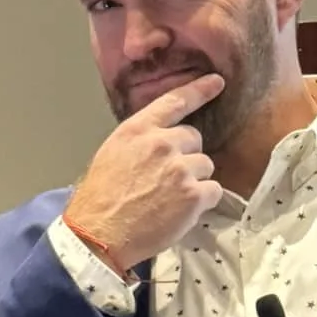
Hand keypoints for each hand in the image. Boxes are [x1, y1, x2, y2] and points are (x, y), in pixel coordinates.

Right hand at [64, 72, 225, 270]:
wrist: (100, 234)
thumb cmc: (100, 198)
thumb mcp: (113, 154)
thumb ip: (141, 141)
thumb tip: (162, 139)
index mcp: (138, 129)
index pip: (175, 101)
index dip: (199, 90)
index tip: (217, 82)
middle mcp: (161, 143)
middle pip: (194, 138)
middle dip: (187, 155)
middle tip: (168, 179)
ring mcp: (180, 168)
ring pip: (205, 165)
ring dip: (195, 180)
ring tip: (172, 198)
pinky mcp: (193, 194)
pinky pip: (213, 190)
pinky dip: (203, 201)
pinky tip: (182, 211)